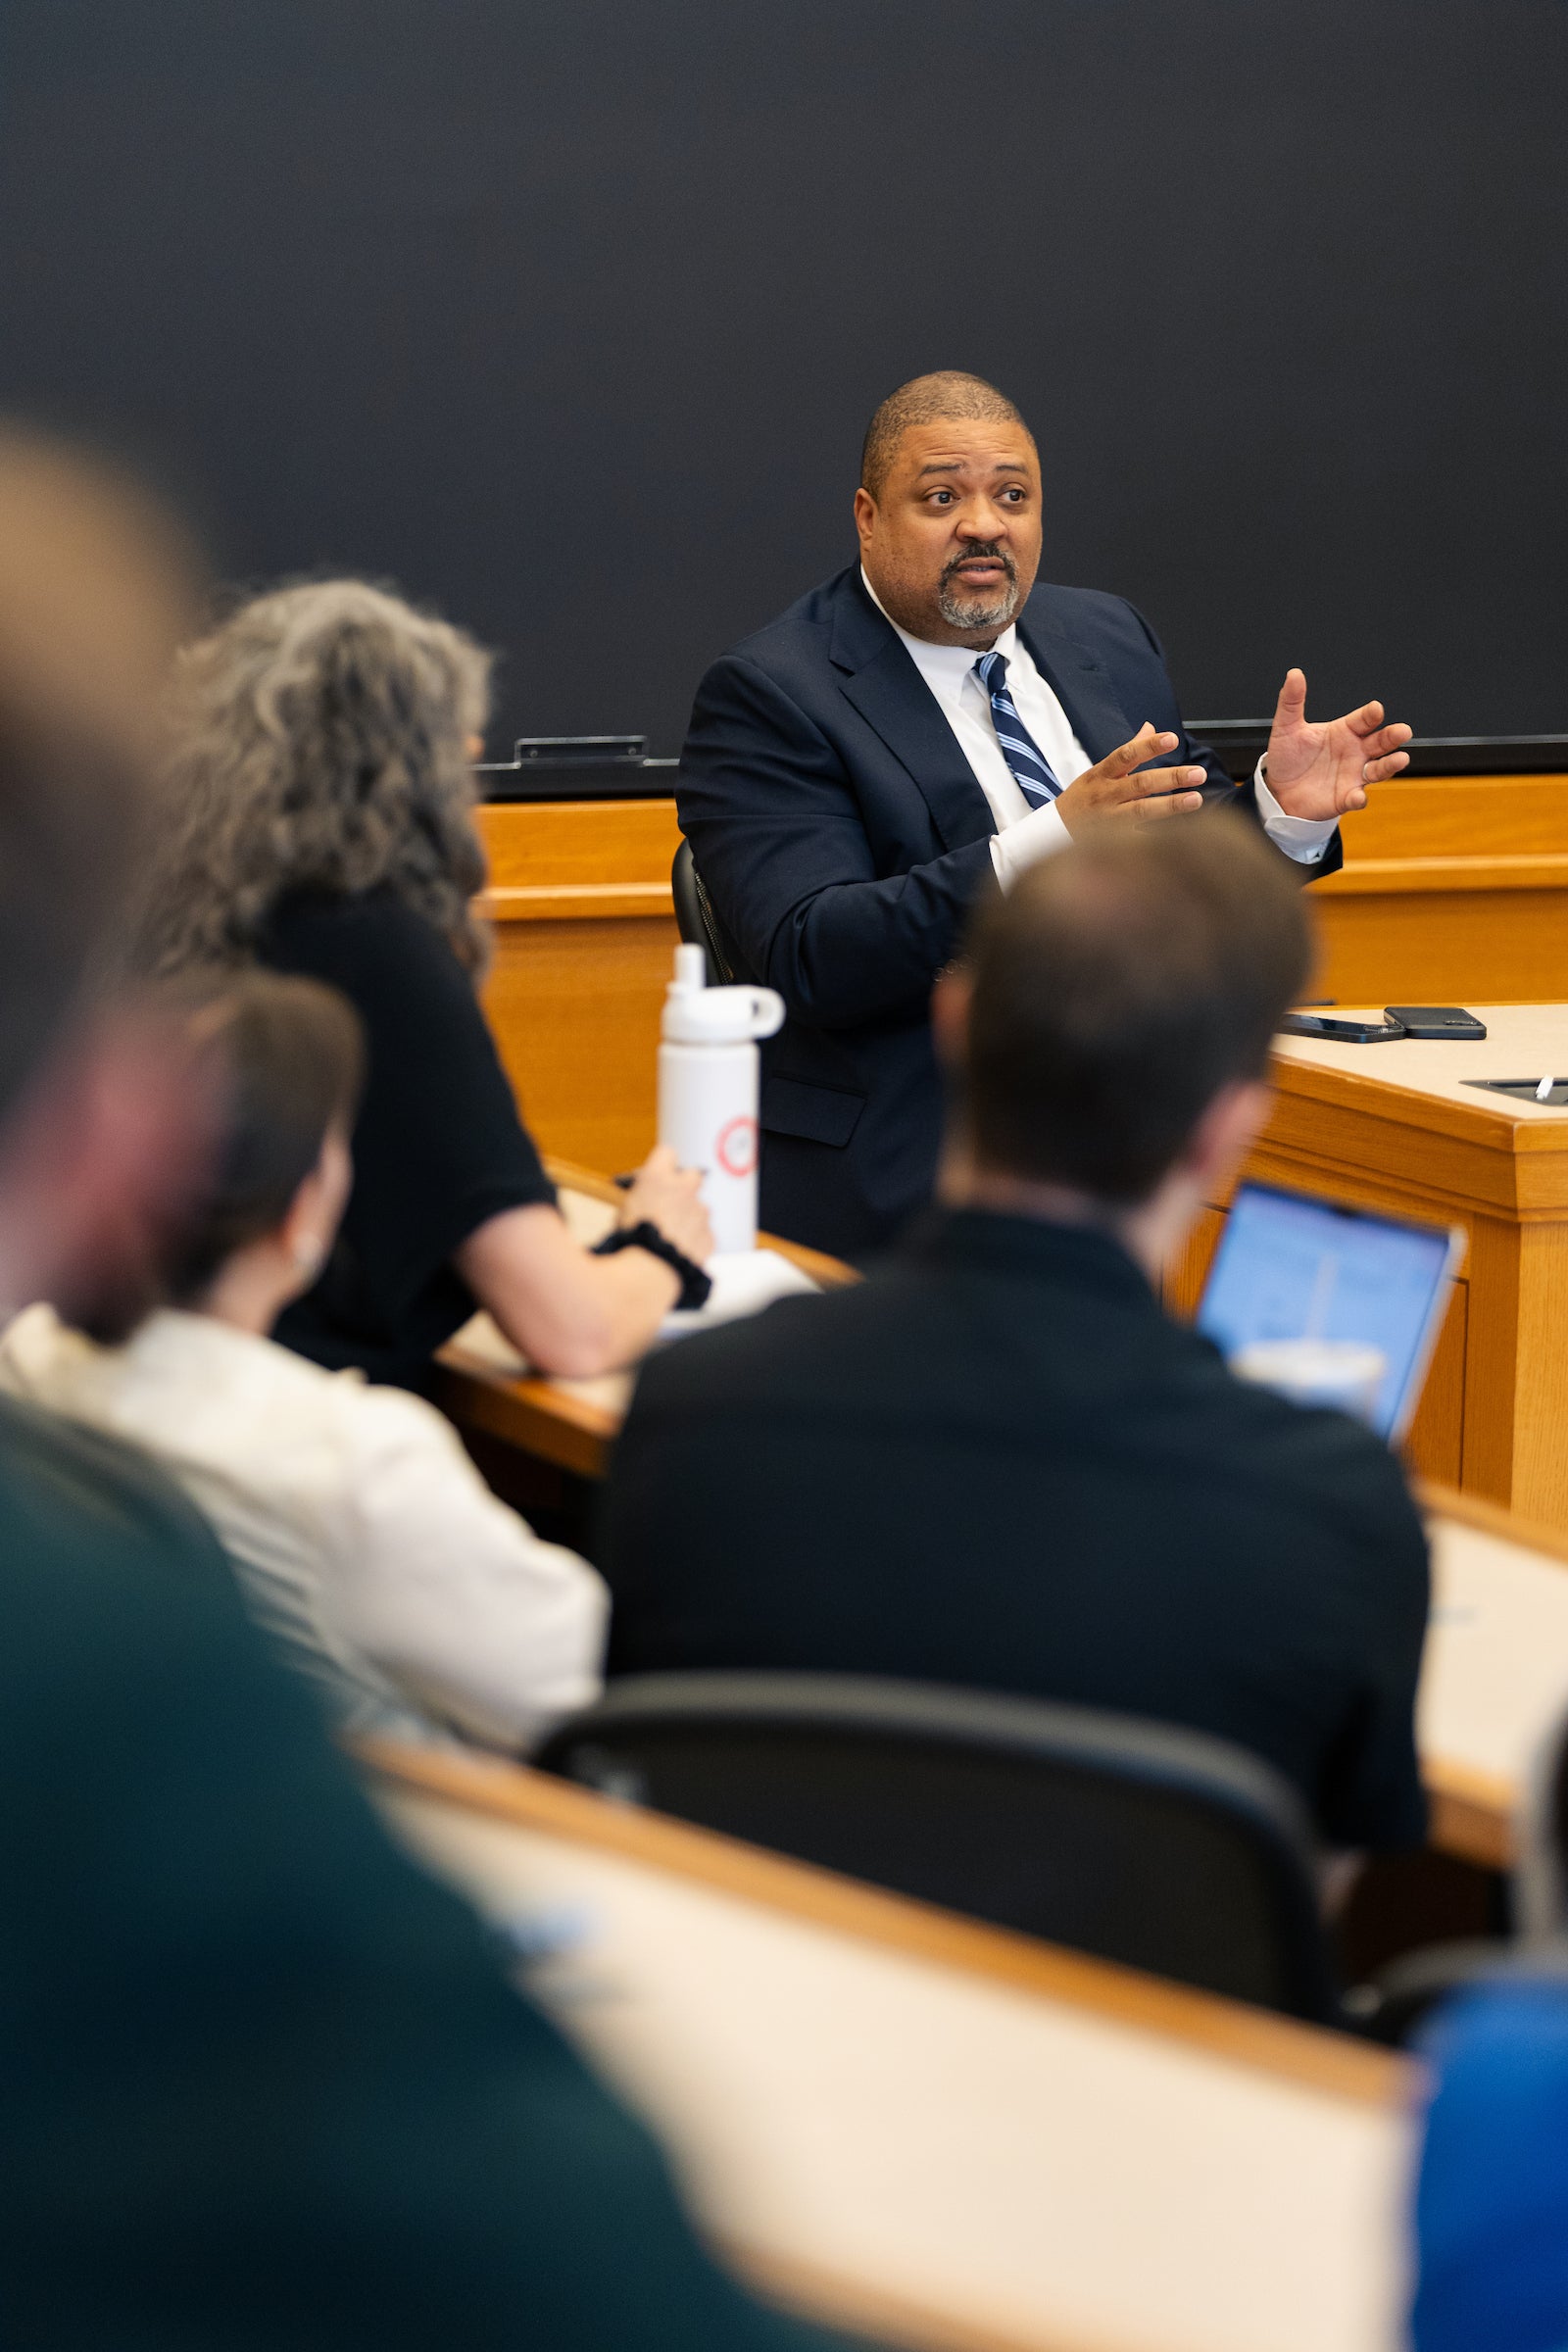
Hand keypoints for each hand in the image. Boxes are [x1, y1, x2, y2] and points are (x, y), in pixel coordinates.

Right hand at [618, 1143, 713, 1265]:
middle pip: (692, 1176)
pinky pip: (704, 1234)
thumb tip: (642, 1204)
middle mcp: (683, 1190)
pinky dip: (695, 1241)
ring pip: (699, 1209)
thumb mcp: (622, 1213)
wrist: (650, 1271)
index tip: (660, 1174)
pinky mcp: (708, 1235)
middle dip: (685, 1187)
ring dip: (689, 1218)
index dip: (663, 1164)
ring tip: (672, 1238)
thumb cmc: (630, 1242)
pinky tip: (680, 1253)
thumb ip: (639, 1200)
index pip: (667, 1153)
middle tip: (672, 1203)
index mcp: (657, 1178)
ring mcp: (699, 1212)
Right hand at [1054, 725, 1207, 838]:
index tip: (1172, 738)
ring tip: (1196, 799)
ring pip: (1141, 811)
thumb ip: (1129, 751)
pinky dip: (1158, 836)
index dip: (1149, 746)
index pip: (1126, 754)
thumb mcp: (1100, 771)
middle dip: (1171, 778)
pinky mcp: (1112, 842)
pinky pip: (1138, 838)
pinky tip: (1182, 833)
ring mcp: (1108, 820)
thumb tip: (1151, 727)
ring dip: (1170, 805)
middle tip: (1198, 773)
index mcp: (1102, 774)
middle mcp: (1106, 795)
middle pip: (1140, 783)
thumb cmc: (1083, 798)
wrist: (1053, 833)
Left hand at [1262, 668, 1411, 819]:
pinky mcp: (1345, 798)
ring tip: (1401, 759)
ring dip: (1390, 765)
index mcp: (1346, 731)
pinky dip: (1359, 798)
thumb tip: (1294, 674)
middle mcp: (1356, 752)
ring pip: (1379, 769)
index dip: (1371, 714)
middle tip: (1403, 731)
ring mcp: (1354, 775)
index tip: (1376, 709)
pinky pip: (1357, 798)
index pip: (1364, 719)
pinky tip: (1359, 796)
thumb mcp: (1287, 727)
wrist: (1278, 790)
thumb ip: (1291, 701)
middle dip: (1393, 736)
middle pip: (1381, 742)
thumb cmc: (1288, 756)